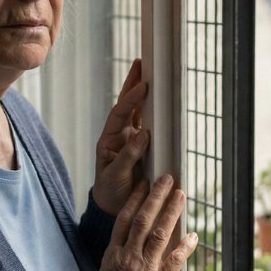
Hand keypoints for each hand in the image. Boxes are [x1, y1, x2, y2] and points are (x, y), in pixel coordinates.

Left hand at [92, 59, 148, 216]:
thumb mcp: (116, 175)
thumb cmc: (111, 192)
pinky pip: (151, 125)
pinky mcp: (144, 147)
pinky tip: (162, 98)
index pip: (120, 113)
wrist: (114, 207)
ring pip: (140, 111)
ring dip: (144, 93)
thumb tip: (145, 134)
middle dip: (133, 83)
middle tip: (142, 62)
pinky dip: (155, 111)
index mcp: (109, 139)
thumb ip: (128, 156)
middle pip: (128, 105)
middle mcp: (120, 135)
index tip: (142, 86)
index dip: (130, 99)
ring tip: (151, 72)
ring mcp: (132, 140)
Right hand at [93, 176, 197, 270]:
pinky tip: (193, 235)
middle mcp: (129, 257)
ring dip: (171, 212)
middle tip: (167, 179)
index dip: (135, 199)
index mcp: (113, 253)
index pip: (125, 219)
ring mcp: (144, 269)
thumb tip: (129, 241)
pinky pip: (174, 260)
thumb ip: (117, 256)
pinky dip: (185, 246)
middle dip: (156, 196)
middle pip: (143, 219)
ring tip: (180, 195)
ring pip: (160, 233)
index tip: (144, 184)